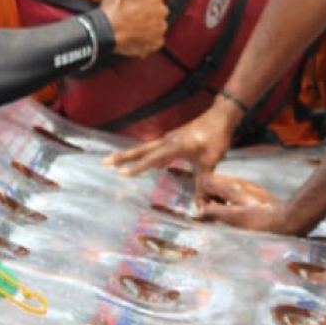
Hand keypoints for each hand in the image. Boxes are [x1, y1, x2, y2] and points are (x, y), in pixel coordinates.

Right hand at [100, 0, 167, 57]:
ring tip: (131, 26)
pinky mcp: (155, 44)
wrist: (106, 30)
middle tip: (129, 14)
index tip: (130, 2)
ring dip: (147, 26)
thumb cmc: (114, 3)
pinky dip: (147, 40)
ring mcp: (160, 30)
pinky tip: (135, 37)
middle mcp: (163, 12)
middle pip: (156, 11)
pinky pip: (154, 41)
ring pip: (156, 26)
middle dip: (146, 12)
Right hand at [104, 99, 235, 177]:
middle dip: (123, 157)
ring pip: (147, 148)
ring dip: (132, 155)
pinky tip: (150, 163)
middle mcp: (168, 140)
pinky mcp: (174, 138)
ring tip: (117, 162)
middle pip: (141, 150)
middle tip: (104, 162)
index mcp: (174, 146)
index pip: (151, 159)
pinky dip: (148, 155)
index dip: (136, 168)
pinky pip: (157, 148)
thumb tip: (200, 207)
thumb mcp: (210, 163)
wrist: (221, 116)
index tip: (120, 174)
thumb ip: (202, 184)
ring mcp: (170, 138)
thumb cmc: (216, 138)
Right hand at [199, 172, 290, 232]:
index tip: (205, 211)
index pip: (206, 181)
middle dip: (208, 198)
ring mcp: (246, 185)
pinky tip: (235, 213)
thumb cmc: (260, 220)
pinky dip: (228, 201)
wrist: (285, 218)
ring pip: (223, 187)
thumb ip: (215, 213)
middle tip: (213, 216)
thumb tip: (198, 212)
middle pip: (213, 183)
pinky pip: (233, 192)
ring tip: (223, 216)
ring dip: (218, 200)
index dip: (200, 196)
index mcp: (231, 187)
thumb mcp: (235, 219)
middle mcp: (237, 182)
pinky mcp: (252, 191)